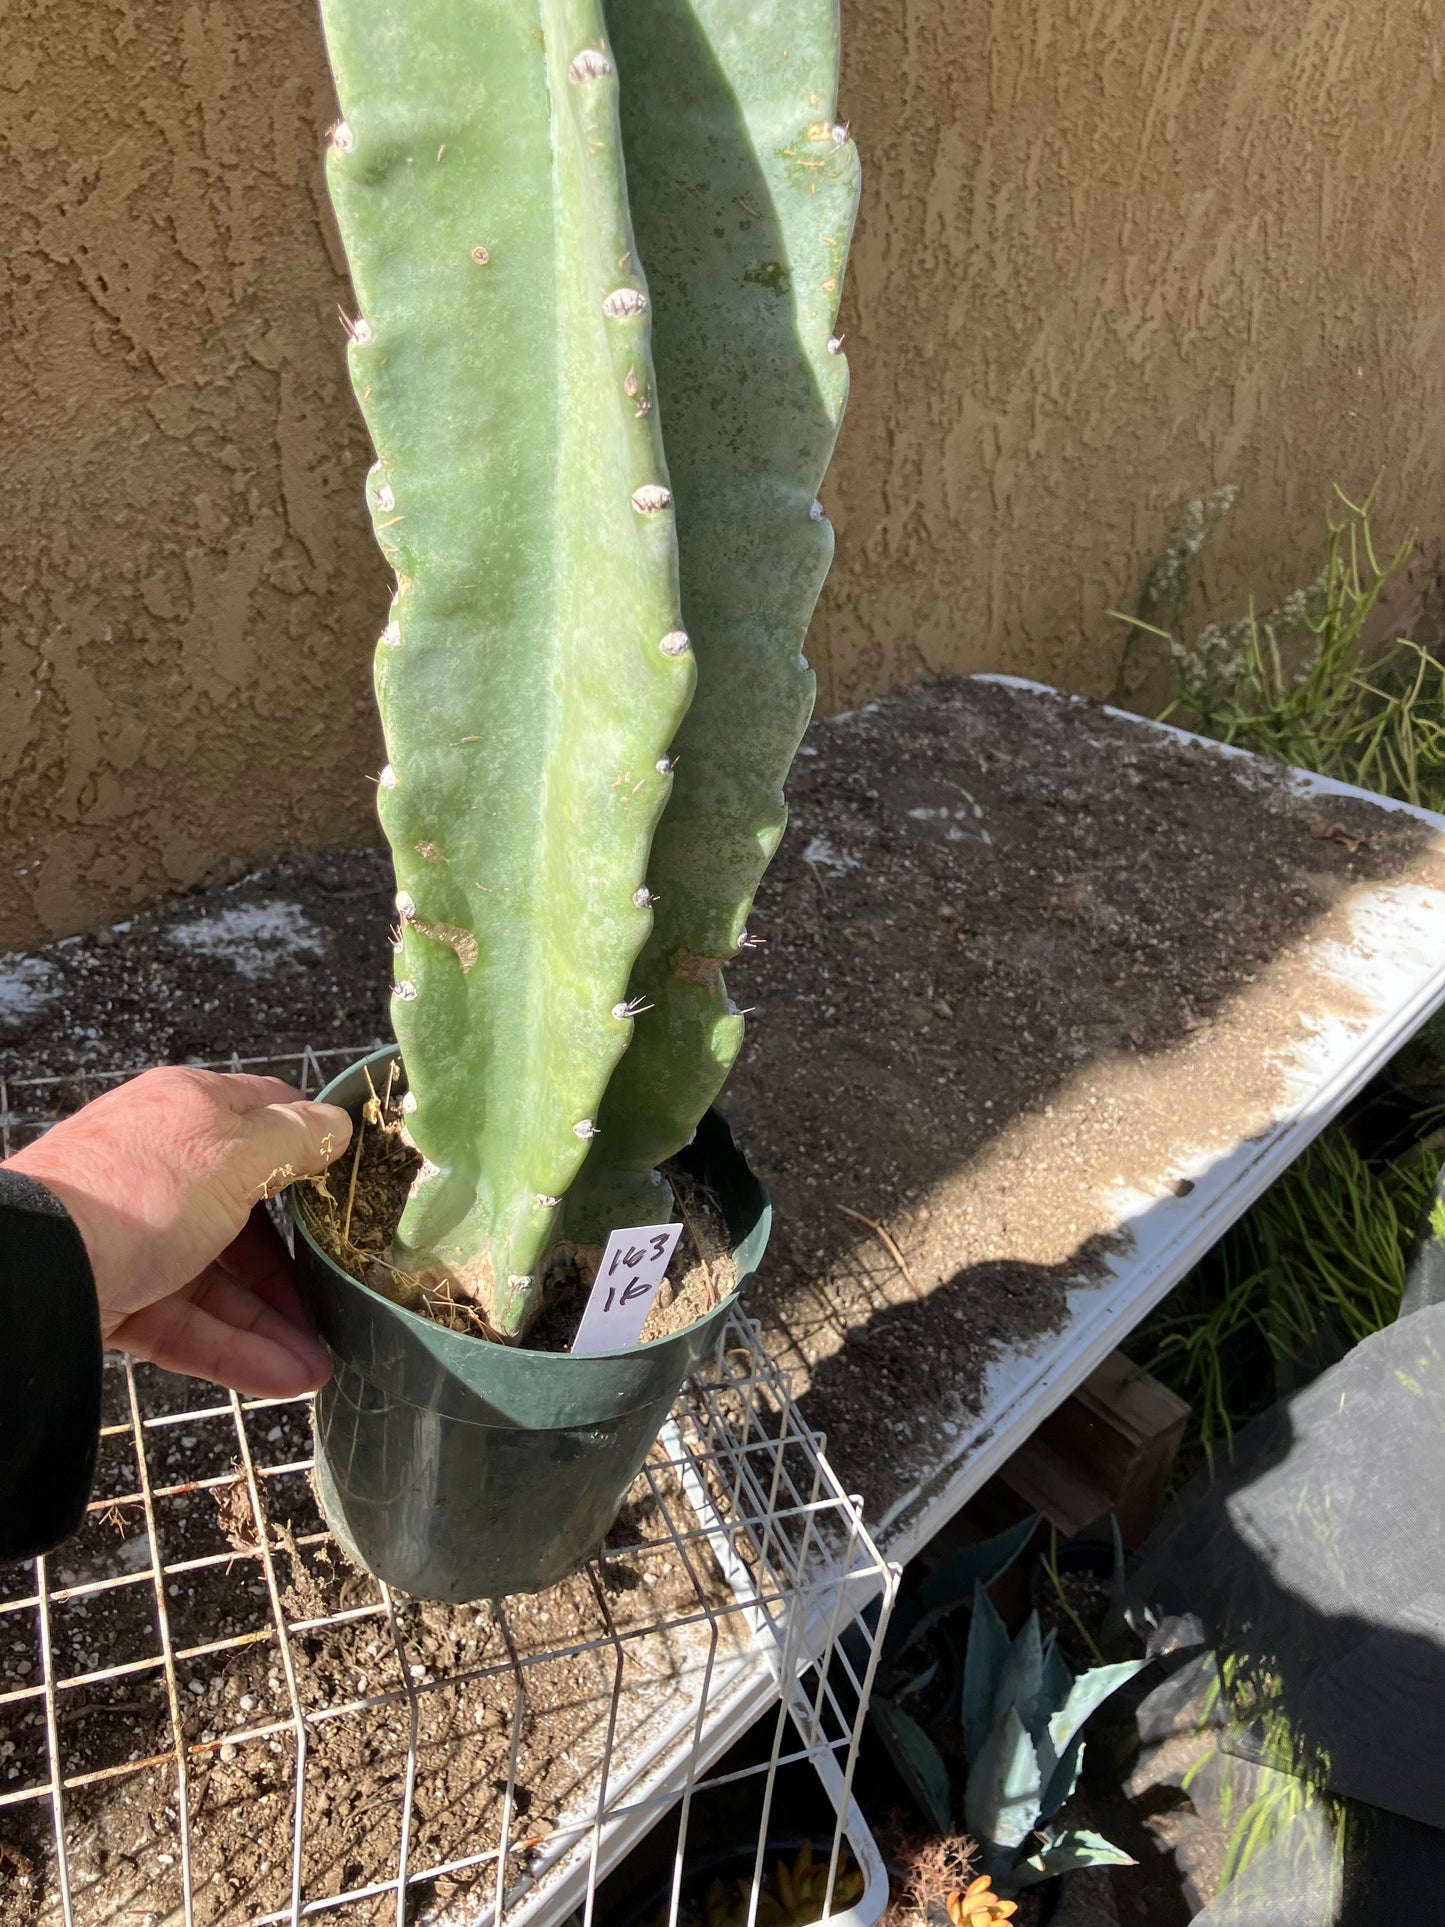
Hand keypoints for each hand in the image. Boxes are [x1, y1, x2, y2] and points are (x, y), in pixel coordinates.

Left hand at [5, 1068, 352, 1397]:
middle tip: (343, 1295)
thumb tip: (338, 1124)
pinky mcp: (119, 1294)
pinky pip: (190, 1323)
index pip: (267, 1118)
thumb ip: (294, 1138)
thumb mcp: (235, 1151)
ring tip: (320, 1365)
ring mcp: (140, 1234)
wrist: (35, 1267)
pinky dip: (237, 1350)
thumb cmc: (137, 1190)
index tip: (357, 1188)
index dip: (315, 1149)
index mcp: (190, 1111)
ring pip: (222, 1279)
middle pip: (251, 1215)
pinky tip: (285, 1376)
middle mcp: (165, 1168)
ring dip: (275, 1321)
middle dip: (299, 1263)